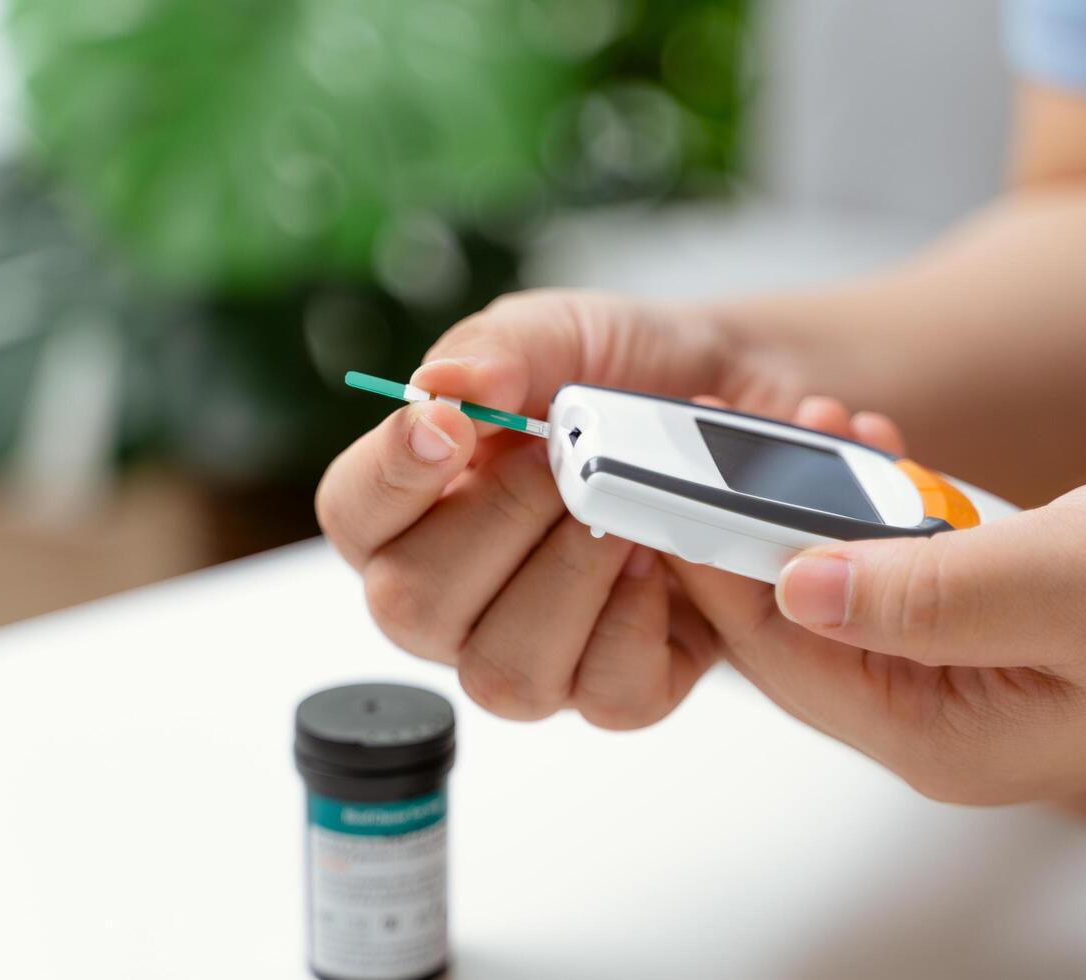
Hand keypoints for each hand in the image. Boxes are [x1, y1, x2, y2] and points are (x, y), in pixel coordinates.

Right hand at [316, 288, 901, 728]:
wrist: (732, 407)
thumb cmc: (621, 378)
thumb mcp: (561, 336)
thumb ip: (498, 350)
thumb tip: (447, 385)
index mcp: (413, 508)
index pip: (353, 513)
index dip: (391, 477)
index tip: (452, 427)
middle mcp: (454, 598)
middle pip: (411, 607)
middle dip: (500, 520)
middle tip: (562, 461)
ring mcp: (532, 653)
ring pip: (506, 675)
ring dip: (571, 579)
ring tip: (620, 512)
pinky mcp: (617, 687)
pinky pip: (610, 699)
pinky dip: (640, 624)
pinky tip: (659, 562)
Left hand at [667, 467, 1085, 801]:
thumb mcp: (1076, 582)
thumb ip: (928, 593)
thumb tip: (795, 587)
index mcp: (944, 738)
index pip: (782, 658)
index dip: (716, 569)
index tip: (668, 487)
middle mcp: (937, 722)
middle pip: (793, 628)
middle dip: (758, 529)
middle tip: (746, 435)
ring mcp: (959, 680)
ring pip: (837, 594)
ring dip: (817, 511)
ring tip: (826, 428)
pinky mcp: (983, 633)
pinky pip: (891, 574)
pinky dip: (874, 514)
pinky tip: (879, 457)